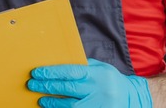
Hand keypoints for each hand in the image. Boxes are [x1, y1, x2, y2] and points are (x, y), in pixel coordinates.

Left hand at [27, 58, 151, 106]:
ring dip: (53, 102)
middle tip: (32, 85)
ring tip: (41, 99)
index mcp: (98, 74)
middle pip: (68, 89)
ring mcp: (100, 105)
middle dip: (48, 87)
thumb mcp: (100, 68)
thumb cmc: (110, 80)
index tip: (37, 73)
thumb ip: (82, 65)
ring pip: (71, 105)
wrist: (133, 97)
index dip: (52, 73)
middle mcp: (99, 90)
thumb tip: (57, 61)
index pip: (71, 72)